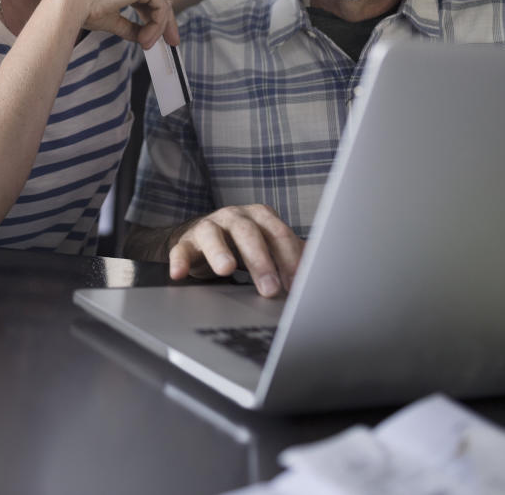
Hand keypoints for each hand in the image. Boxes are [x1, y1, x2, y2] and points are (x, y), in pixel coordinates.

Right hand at [62, 0, 178, 48]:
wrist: (73, 3)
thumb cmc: (83, 9)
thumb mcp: (111, 20)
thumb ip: (129, 26)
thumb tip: (141, 37)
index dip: (154, 17)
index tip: (154, 36)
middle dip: (165, 23)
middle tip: (171, 42)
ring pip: (161, 5)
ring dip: (158, 28)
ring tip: (147, 45)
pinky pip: (160, 8)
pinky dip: (156, 26)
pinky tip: (146, 38)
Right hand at [167, 204, 302, 296]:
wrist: (201, 242)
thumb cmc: (242, 247)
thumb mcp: (269, 247)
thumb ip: (291, 254)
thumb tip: (325, 268)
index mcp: (259, 216)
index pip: (278, 233)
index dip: (289, 258)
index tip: (298, 283)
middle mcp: (234, 216)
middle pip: (248, 232)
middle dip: (261, 261)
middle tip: (270, 289)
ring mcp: (207, 227)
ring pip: (213, 235)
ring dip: (220, 252)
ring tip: (226, 270)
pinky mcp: (185, 242)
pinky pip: (181, 249)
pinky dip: (179, 260)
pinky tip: (179, 274)